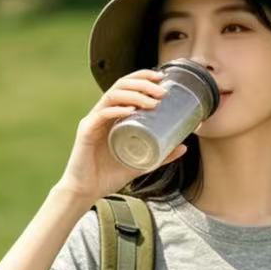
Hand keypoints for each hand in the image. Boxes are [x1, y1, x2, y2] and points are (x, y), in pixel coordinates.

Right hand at [56, 68, 187, 204]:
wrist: (86, 192)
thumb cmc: (109, 176)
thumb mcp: (141, 164)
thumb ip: (161, 156)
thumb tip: (184, 146)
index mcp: (114, 115)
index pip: (127, 86)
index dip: (143, 77)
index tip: (162, 79)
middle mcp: (102, 113)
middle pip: (121, 85)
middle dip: (143, 84)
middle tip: (162, 91)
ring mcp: (93, 120)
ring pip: (112, 96)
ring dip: (134, 95)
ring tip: (151, 102)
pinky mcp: (86, 131)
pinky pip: (102, 114)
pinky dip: (117, 110)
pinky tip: (130, 111)